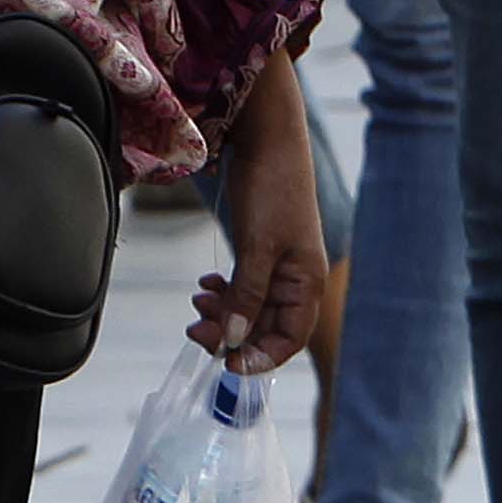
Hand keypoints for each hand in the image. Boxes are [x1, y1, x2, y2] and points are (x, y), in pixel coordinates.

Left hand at [187, 60, 331, 373]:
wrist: (267, 140)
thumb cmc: (273, 190)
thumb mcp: (259, 246)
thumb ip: (247, 295)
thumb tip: (233, 340)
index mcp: (306, 283)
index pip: (289, 340)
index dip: (260, 358)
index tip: (225, 362)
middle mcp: (294, 280)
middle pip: (264, 327)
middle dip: (230, 332)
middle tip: (195, 328)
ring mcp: (276, 266)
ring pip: (248, 309)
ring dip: (222, 313)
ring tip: (197, 301)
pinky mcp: (258, 252)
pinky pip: (241, 288)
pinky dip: (222, 293)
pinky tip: (205, 285)